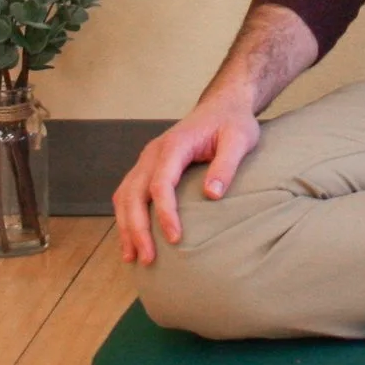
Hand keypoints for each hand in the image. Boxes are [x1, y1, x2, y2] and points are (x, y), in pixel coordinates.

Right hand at [113, 91, 260, 265]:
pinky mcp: (148, 168)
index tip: (175, 238)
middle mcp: (154, 152)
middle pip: (134, 193)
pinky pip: (128, 194)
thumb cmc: (232, 122)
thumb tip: (212, 195)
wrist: (222, 106)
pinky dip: (125, 218)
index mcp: (175, 144)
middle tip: (148, 258)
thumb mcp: (240, 139)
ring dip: (126, 227)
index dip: (164, 213)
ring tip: (133, 257)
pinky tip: (131, 241)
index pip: (161, 183)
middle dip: (137, 228)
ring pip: (125, 195)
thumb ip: (226, 165)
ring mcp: (147, 160)